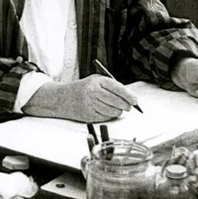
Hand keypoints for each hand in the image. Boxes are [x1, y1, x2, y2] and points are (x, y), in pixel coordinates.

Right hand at [22, 75, 137, 122]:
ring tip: (115, 107)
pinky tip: (106, 111)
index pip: (118, 88)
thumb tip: (129, 97)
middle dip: (126, 105)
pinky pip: (106, 118)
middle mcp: (93, 92)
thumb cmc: (82, 88)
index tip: (135, 101)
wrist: (62, 98)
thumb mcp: (96, 81)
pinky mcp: (88, 115)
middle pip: (117, 101)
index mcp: (97, 81)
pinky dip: (109, 116)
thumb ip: (111, 86)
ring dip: (118, 111)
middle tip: (129, 106)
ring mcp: (90, 104)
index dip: (129, 96)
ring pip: (113, 111)